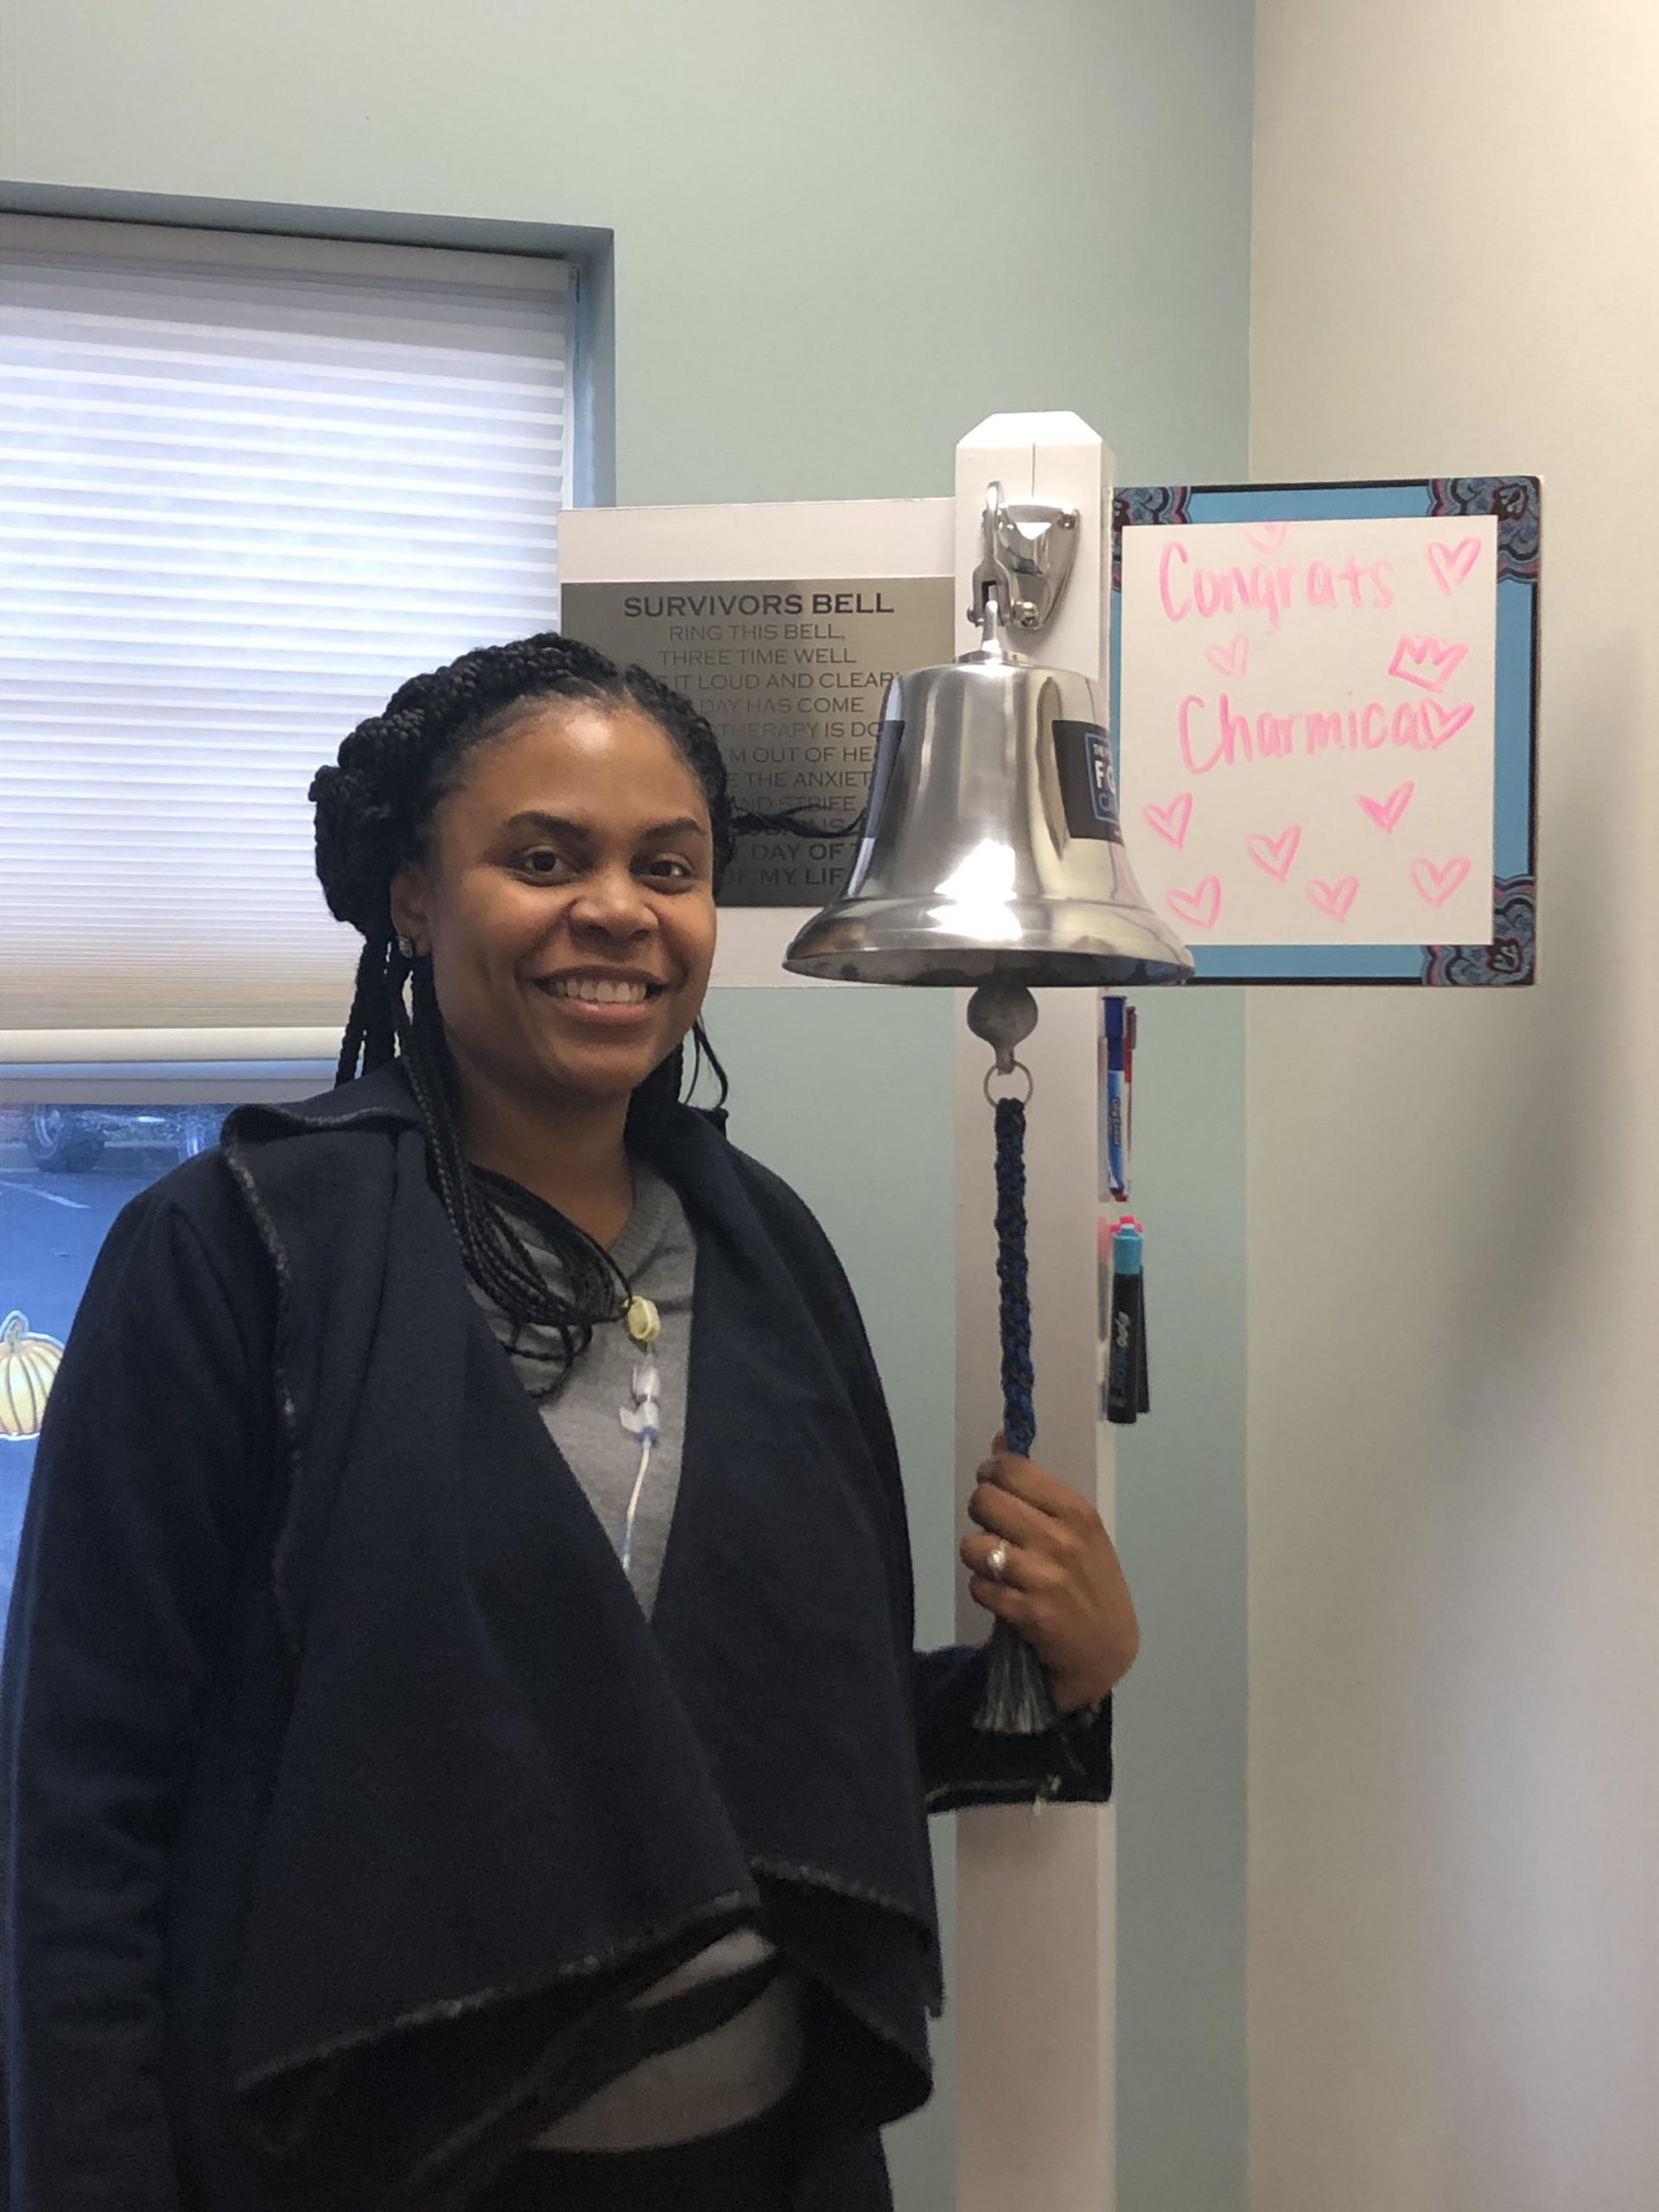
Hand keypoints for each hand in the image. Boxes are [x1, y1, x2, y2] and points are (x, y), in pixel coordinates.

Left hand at [960, 1435, 1140, 1712]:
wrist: (1107, 1649)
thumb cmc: (1092, 1581)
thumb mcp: (1079, 1529)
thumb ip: (1037, 1487)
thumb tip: (999, 1440)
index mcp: (1077, 1512)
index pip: (1013, 1470)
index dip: (991, 1472)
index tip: (993, 1482)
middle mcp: (1060, 1539)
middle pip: (984, 1501)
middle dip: (981, 1512)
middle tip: (995, 1526)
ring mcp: (1042, 1577)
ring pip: (974, 1545)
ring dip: (979, 1555)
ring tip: (998, 1564)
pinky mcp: (1026, 1612)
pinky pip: (978, 1586)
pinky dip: (984, 1589)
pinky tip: (1004, 1594)